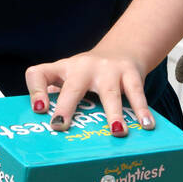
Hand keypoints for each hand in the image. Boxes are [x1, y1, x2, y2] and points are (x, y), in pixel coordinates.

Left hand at [25, 47, 154, 135]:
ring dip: (114, 113)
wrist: (121, 49)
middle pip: (73, 86)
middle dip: (66, 106)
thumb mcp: (67, 78)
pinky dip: (142, 110)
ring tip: (118, 132)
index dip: (36, 91)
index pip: (39, 74)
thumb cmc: (87, 74)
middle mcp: (82, 67)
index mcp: (62, 69)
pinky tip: (146, 125)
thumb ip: (54, 97)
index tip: (39, 111)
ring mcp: (108, 69)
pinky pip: (136, 93)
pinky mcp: (130, 72)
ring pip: (109, 92)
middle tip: (60, 126)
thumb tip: (44, 130)